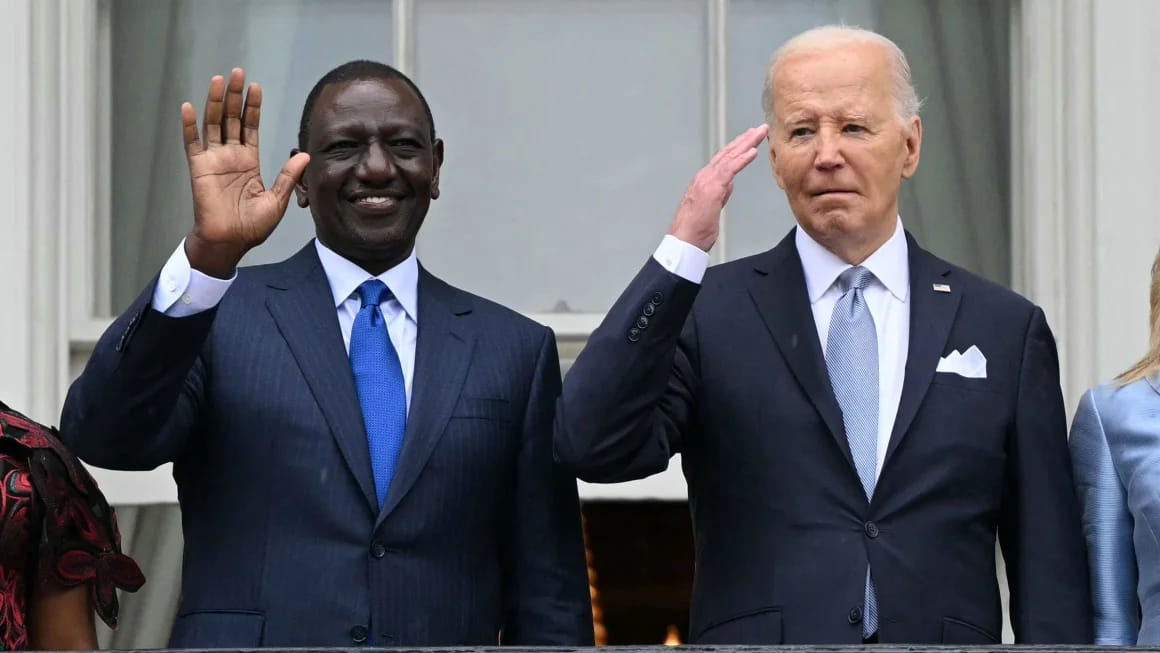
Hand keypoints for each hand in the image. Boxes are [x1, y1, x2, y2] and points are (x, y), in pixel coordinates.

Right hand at [181, 68, 310, 277]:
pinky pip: (192, 143)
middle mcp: (231, 156)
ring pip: (214, 124)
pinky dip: (190, 125)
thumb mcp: (277, 200)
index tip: (256, 87)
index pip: (251, 127)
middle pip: (232, 118)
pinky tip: (190, 107)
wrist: (230, 242)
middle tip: (237, 72)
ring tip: (219, 80)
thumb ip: (288, 176)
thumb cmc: (251, 227)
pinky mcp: (199, 168)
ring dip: (216, 102)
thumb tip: (305, 155)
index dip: (253, 107)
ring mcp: (214, 160)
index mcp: (249, 162)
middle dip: (235, 96)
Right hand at [668, 124, 767, 251]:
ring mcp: (707, 181)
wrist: (684, 241)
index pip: (723, 160)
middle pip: (727, 153)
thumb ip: (720, 194)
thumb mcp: (712, 209)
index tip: (750, 139)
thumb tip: (729, 184)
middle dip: (745, 140)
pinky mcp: (712, 189)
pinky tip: (753, 151)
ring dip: (747, 143)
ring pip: (729, 157)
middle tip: (759, 129)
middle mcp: (704, 177)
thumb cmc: (695, 230)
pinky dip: (742, 159)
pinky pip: (729, 169)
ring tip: (760, 133)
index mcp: (703, 181)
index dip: (737, 148)